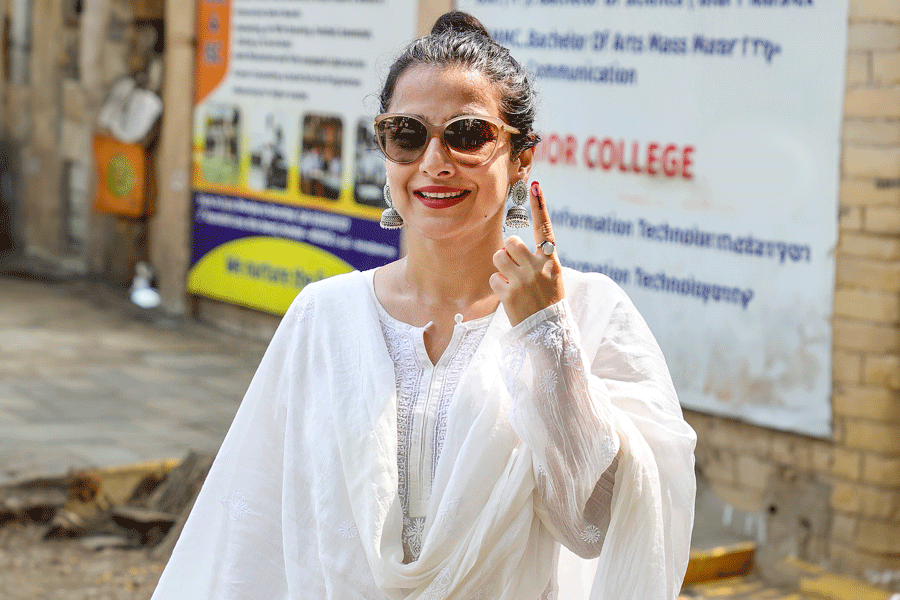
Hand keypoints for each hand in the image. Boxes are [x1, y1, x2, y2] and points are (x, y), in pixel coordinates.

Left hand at [490, 181, 565, 326]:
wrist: (549, 332)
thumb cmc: (548, 300)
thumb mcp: (551, 276)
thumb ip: (536, 258)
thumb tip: (511, 245)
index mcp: (551, 261)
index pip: (545, 228)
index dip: (540, 206)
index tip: (534, 185)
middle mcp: (537, 267)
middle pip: (510, 242)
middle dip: (508, 251)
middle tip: (516, 266)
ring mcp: (522, 281)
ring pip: (498, 257)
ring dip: (501, 267)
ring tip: (513, 281)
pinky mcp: (508, 294)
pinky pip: (493, 278)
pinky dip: (498, 286)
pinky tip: (510, 296)